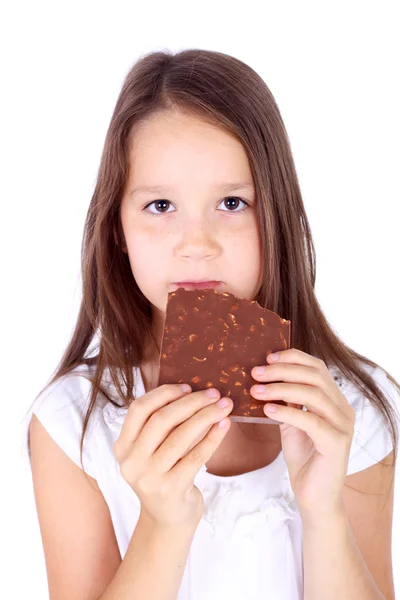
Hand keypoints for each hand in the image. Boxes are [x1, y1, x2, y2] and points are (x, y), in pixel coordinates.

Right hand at [113, 383, 232, 528]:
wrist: (168, 520)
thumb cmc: (164, 475)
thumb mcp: (152, 451)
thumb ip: (161, 425)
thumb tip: (192, 390)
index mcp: (123, 447)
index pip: (139, 409)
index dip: (163, 394)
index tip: (188, 387)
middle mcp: (131, 462)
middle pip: (161, 420)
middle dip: (191, 402)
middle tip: (214, 393)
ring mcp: (150, 477)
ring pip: (181, 436)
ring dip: (206, 416)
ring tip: (224, 406)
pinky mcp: (172, 489)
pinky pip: (197, 456)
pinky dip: (213, 437)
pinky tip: (224, 426)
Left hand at [250, 348, 355, 520]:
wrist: (315, 496)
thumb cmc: (303, 457)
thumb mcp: (292, 422)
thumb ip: (286, 400)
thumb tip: (262, 376)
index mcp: (334, 399)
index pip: (317, 367)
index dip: (292, 358)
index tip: (267, 357)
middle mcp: (343, 409)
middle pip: (315, 376)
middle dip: (282, 371)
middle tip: (256, 372)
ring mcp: (343, 426)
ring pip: (313, 395)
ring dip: (281, 388)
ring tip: (256, 389)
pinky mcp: (337, 443)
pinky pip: (311, 421)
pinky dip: (287, 412)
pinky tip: (267, 409)